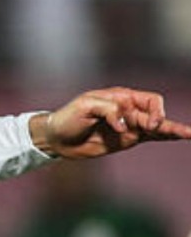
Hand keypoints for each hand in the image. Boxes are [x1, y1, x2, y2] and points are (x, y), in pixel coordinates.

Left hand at [30, 87, 190, 157]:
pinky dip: (166, 137)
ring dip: (174, 130)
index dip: (154, 112)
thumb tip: (124, 126)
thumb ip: (108, 110)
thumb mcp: (84, 107)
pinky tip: (180, 137)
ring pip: (159, 126)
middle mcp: (130, 109)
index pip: (150, 100)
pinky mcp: (129, 139)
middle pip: (158, 114)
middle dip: (164, 122)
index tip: (145, 125)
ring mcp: (131, 125)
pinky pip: (152, 137)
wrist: (58, 138)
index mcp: (122, 97)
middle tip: (156, 130)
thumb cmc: (68, 117)